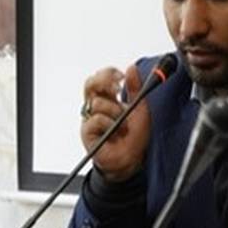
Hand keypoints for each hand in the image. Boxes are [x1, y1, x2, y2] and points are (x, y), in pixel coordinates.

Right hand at [80, 64, 149, 182]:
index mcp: (107, 99)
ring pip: (98, 103)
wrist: (131, 159)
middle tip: (117, 88)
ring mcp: (90, 119)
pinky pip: (96, 120)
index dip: (108, 74)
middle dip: (104, 81)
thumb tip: (131, 68)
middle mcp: (96, 107)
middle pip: (90, 84)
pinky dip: (109, 124)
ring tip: (123, 125)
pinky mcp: (87, 132)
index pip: (100, 78)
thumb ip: (135, 87)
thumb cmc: (134, 137)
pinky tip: (114, 133)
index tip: (121, 76)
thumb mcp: (140, 108)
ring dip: (115, 112)